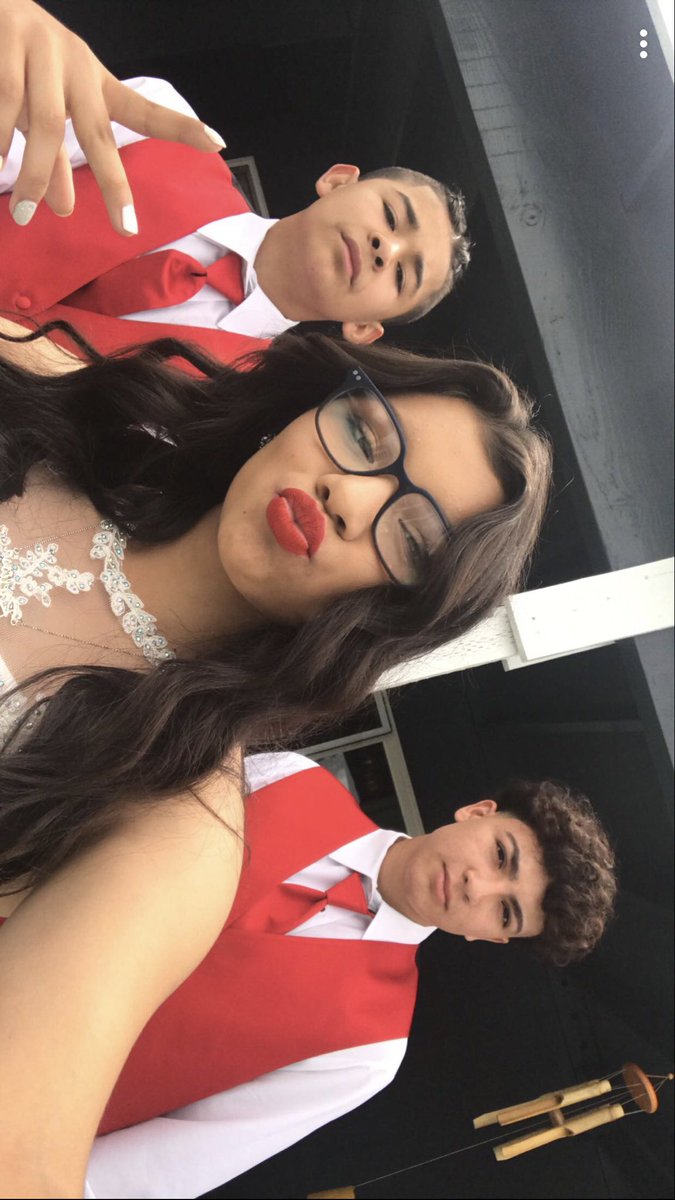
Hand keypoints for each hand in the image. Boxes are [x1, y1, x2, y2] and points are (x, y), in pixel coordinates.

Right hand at [0, 0, 226, 233]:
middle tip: (126, 226)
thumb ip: (55, 161)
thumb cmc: (17, 61)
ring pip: (44, 124)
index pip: (140, 110)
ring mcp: (40, 51)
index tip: (218, 144)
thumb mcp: (44, 109)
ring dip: (34, 172)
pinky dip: (0, 139)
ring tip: (23, 213)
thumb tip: (64, 209)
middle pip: (96, 131)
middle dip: (112, 182)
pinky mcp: (4, 44)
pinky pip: (5, 102)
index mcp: (92, 80)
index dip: (179, 128)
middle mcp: (75, 64)